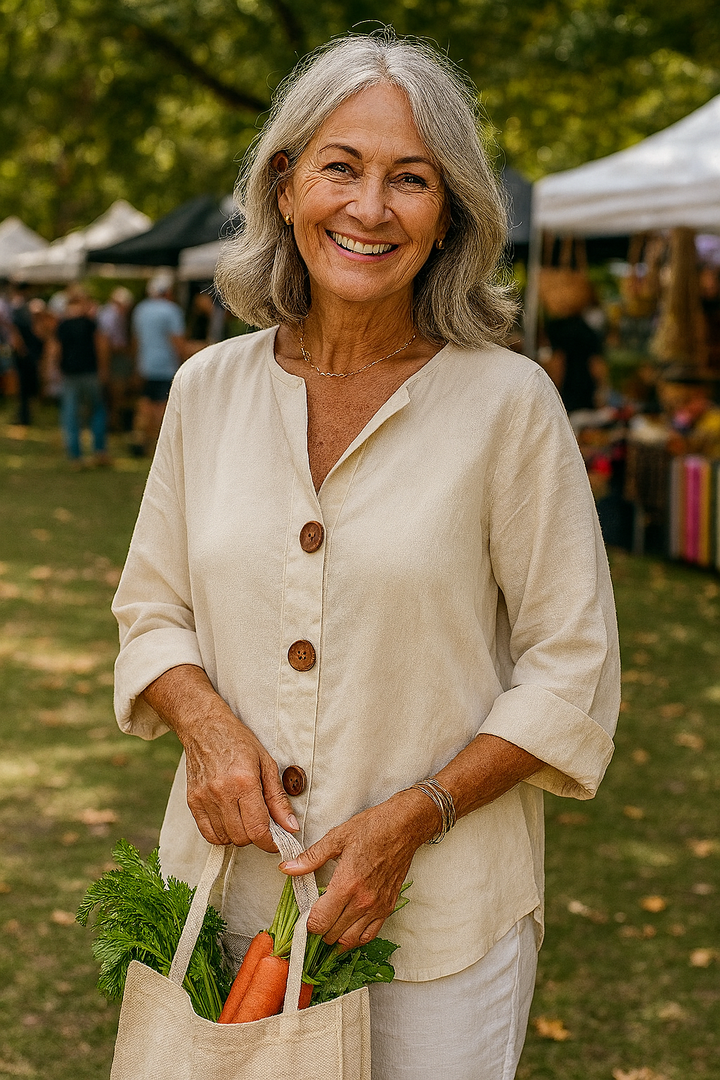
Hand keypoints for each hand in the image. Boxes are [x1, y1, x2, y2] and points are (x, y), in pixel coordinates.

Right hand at [183, 707, 298, 850]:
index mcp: (244, 782)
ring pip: (225, 839)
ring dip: (238, 835)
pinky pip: (207, 834)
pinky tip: (229, 820)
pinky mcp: (192, 802)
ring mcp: (204, 798)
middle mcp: (222, 793)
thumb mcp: (267, 764)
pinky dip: (221, 834)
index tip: (278, 841)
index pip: (258, 829)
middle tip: (261, 822)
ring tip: (244, 817)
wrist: (205, 727)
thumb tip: (290, 827)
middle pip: (242, 837)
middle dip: (256, 836)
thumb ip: (279, 799)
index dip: (271, 842)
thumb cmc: (239, 742)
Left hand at [280, 788, 438, 949]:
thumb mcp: (337, 837)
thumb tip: (287, 868)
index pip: (319, 921)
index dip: (306, 923)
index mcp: (346, 884)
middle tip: (313, 918)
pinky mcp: (388, 907)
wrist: (404, 826)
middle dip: (319, 930)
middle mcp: (362, 901)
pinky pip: (369, 935)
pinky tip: (347, 931)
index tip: (303, 915)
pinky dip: (355, 939)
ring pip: (350, 940)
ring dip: (335, 938)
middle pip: (332, 934)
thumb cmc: (372, 828)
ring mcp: (377, 907)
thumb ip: (311, 857)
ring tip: (327, 926)